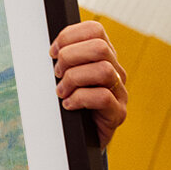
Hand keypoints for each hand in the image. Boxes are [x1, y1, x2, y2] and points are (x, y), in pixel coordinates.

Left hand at [50, 20, 127, 147]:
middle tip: (57, 74)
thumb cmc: (69, 105)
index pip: (95, 30)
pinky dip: (79, 99)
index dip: (69, 36)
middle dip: (70, 57)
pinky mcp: (118, 113)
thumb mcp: (64, 77)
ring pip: (103, 70)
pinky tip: (68, 105)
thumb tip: (50, 50)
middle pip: (100, 47)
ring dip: (74, 79)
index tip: (52, 52)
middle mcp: (116, 71)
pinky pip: (103, 97)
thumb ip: (62, 60)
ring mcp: (120, 92)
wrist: (80, 140)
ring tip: (61, 92)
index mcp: (103, 57)